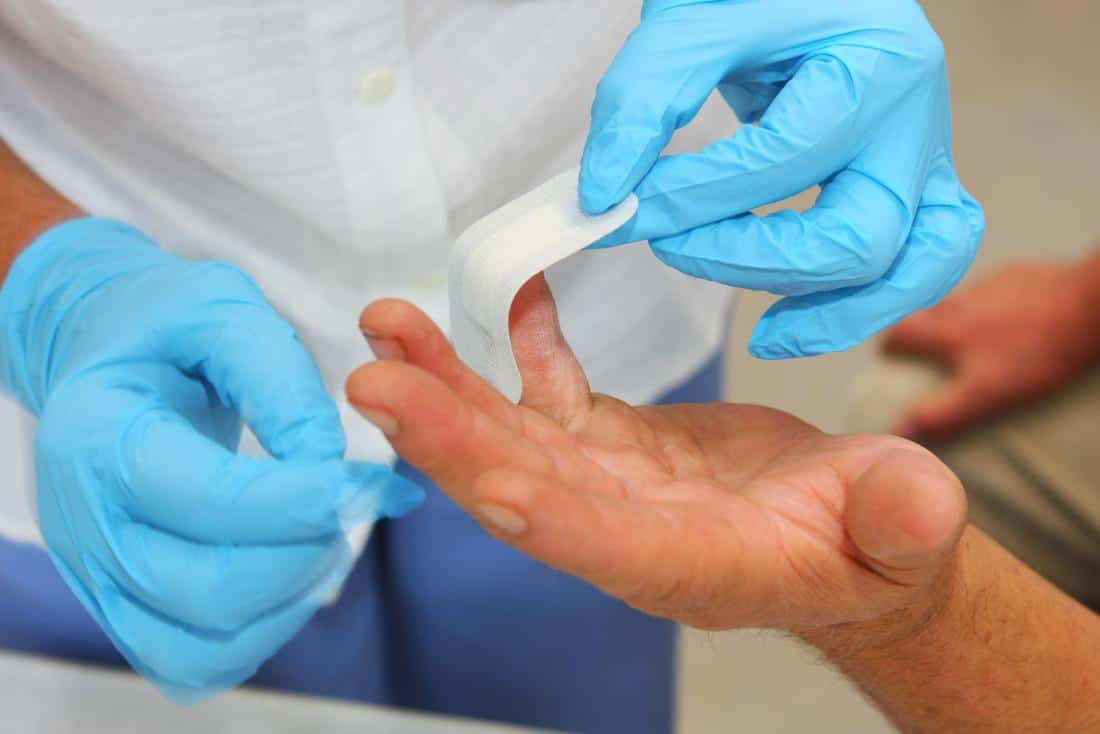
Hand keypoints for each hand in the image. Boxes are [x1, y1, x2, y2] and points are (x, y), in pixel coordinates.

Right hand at [0, 219, 422, 701]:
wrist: (105, 356)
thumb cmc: (164, 328)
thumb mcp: (223, 309)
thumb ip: (280, 377)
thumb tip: (325, 462)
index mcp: (100, 436)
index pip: (208, 499)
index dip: (301, 501)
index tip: (366, 481)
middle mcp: (85, 521)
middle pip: (209, 587)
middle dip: (307, 552)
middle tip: (357, 503)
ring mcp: (98, 574)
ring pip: (205, 642)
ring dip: (290, 598)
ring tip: (328, 533)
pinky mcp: (123, 603)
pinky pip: (194, 658)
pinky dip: (258, 632)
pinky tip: (291, 571)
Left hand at [346, 276, 965, 632]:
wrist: (843, 538)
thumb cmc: (871, 543)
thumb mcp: (903, 528)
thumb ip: (901, 518)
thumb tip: (917, 502)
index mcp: (684, 563)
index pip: (601, 545)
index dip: (542, 515)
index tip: (486, 480)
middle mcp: (620, 528)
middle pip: (520, 484)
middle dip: (446, 436)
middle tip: (376, 379)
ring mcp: (604, 483)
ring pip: (509, 434)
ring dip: (445, 385)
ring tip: (388, 327)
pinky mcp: (608, 443)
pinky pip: (548, 392)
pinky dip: (522, 345)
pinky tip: (502, 293)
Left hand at [580, 0, 983, 357]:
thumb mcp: (692, 18)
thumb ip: (642, 100)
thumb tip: (604, 195)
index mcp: (874, 61)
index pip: (781, 160)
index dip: (691, 198)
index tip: (617, 208)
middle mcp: (915, 118)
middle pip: (858, 236)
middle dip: (749, 259)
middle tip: (668, 245)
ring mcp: (927, 158)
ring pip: (913, 268)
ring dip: (828, 311)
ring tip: (757, 334)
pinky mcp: (918, 187)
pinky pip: (920, 268)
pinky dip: (859, 308)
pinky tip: (784, 328)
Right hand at [884, 259, 1099, 440]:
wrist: (1087, 307)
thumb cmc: (1037, 354)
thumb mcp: (985, 393)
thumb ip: (940, 412)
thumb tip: (898, 429)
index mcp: (946, 330)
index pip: (898, 333)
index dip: (889, 346)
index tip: (890, 357)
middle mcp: (959, 303)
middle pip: (924, 313)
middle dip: (918, 327)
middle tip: (927, 346)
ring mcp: (989, 285)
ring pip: (958, 301)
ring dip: (955, 316)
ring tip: (971, 334)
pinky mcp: (1017, 276)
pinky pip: (992, 290)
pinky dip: (991, 303)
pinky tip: (1010, 317)